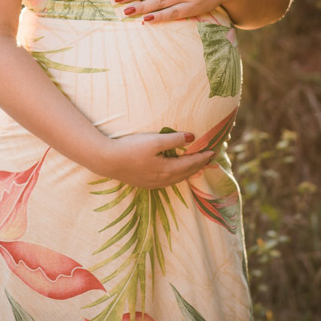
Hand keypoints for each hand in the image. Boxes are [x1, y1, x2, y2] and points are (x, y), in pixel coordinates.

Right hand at [98, 130, 215, 188]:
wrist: (108, 161)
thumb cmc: (130, 148)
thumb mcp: (154, 141)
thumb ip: (174, 139)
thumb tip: (192, 137)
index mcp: (167, 168)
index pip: (191, 163)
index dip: (202, 157)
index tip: (213, 151)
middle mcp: (163, 179)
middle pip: (186, 173)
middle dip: (198, 165)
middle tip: (208, 159)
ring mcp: (153, 183)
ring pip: (177, 179)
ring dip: (188, 172)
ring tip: (196, 167)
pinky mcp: (145, 183)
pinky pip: (168, 182)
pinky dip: (177, 176)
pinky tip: (175, 174)